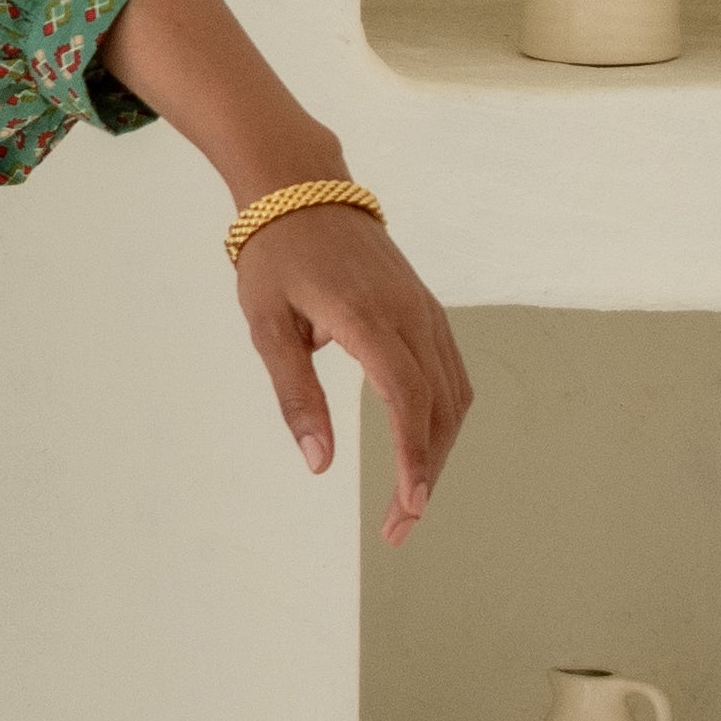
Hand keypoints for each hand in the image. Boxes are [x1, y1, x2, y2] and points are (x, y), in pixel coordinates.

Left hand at [235, 201, 470, 543]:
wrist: (304, 192)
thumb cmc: (276, 259)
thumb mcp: (268, 328)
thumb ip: (295, 396)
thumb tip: (318, 462)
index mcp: (367, 317)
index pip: (406, 397)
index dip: (413, 456)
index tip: (409, 506)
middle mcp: (410, 315)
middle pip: (437, 407)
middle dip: (425, 473)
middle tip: (399, 527)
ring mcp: (426, 312)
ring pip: (452, 396)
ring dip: (438, 452)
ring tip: (410, 502)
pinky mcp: (429, 313)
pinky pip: (451, 374)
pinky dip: (443, 420)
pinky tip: (424, 451)